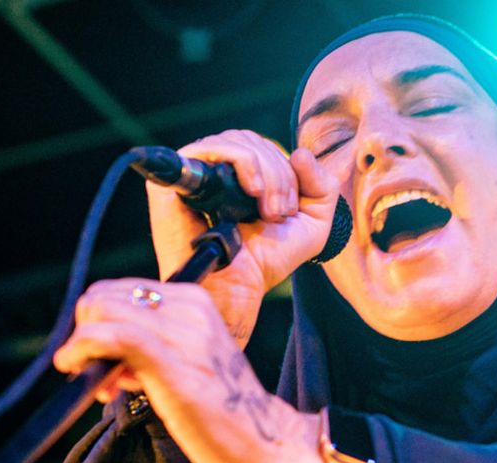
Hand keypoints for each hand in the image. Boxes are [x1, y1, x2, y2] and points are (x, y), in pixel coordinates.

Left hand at [52, 278, 324, 462]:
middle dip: (86, 332)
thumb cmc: (224, 412)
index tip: (104, 360)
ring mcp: (183, 332)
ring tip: (104, 385)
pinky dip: (83, 351)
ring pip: (100, 310)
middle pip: (102, 296)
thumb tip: (104, 350)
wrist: (265, 444)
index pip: (120, 291)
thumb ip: (154, 345)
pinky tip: (87, 379)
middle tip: (98, 373)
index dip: (98, 323)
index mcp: (197, 302)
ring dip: (83, 347)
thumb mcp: (191, 363)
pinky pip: (110, 336)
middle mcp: (191, 308)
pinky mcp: (171, 361)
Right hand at [146, 131, 339, 346]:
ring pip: (236, 141)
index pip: (264, 146)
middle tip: (279, 212)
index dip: (287, 171)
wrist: (237, 287)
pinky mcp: (175, 177)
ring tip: (268, 210)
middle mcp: (214, 169)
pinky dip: (241, 161)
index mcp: (240, 174)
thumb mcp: (313, 223)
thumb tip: (299, 151)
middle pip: (251, 140)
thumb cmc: (269, 259)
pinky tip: (252, 191)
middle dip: (279, 174)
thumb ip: (321, 185)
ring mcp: (192, 171)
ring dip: (266, 173)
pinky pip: (210, 147)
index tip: (289, 210)